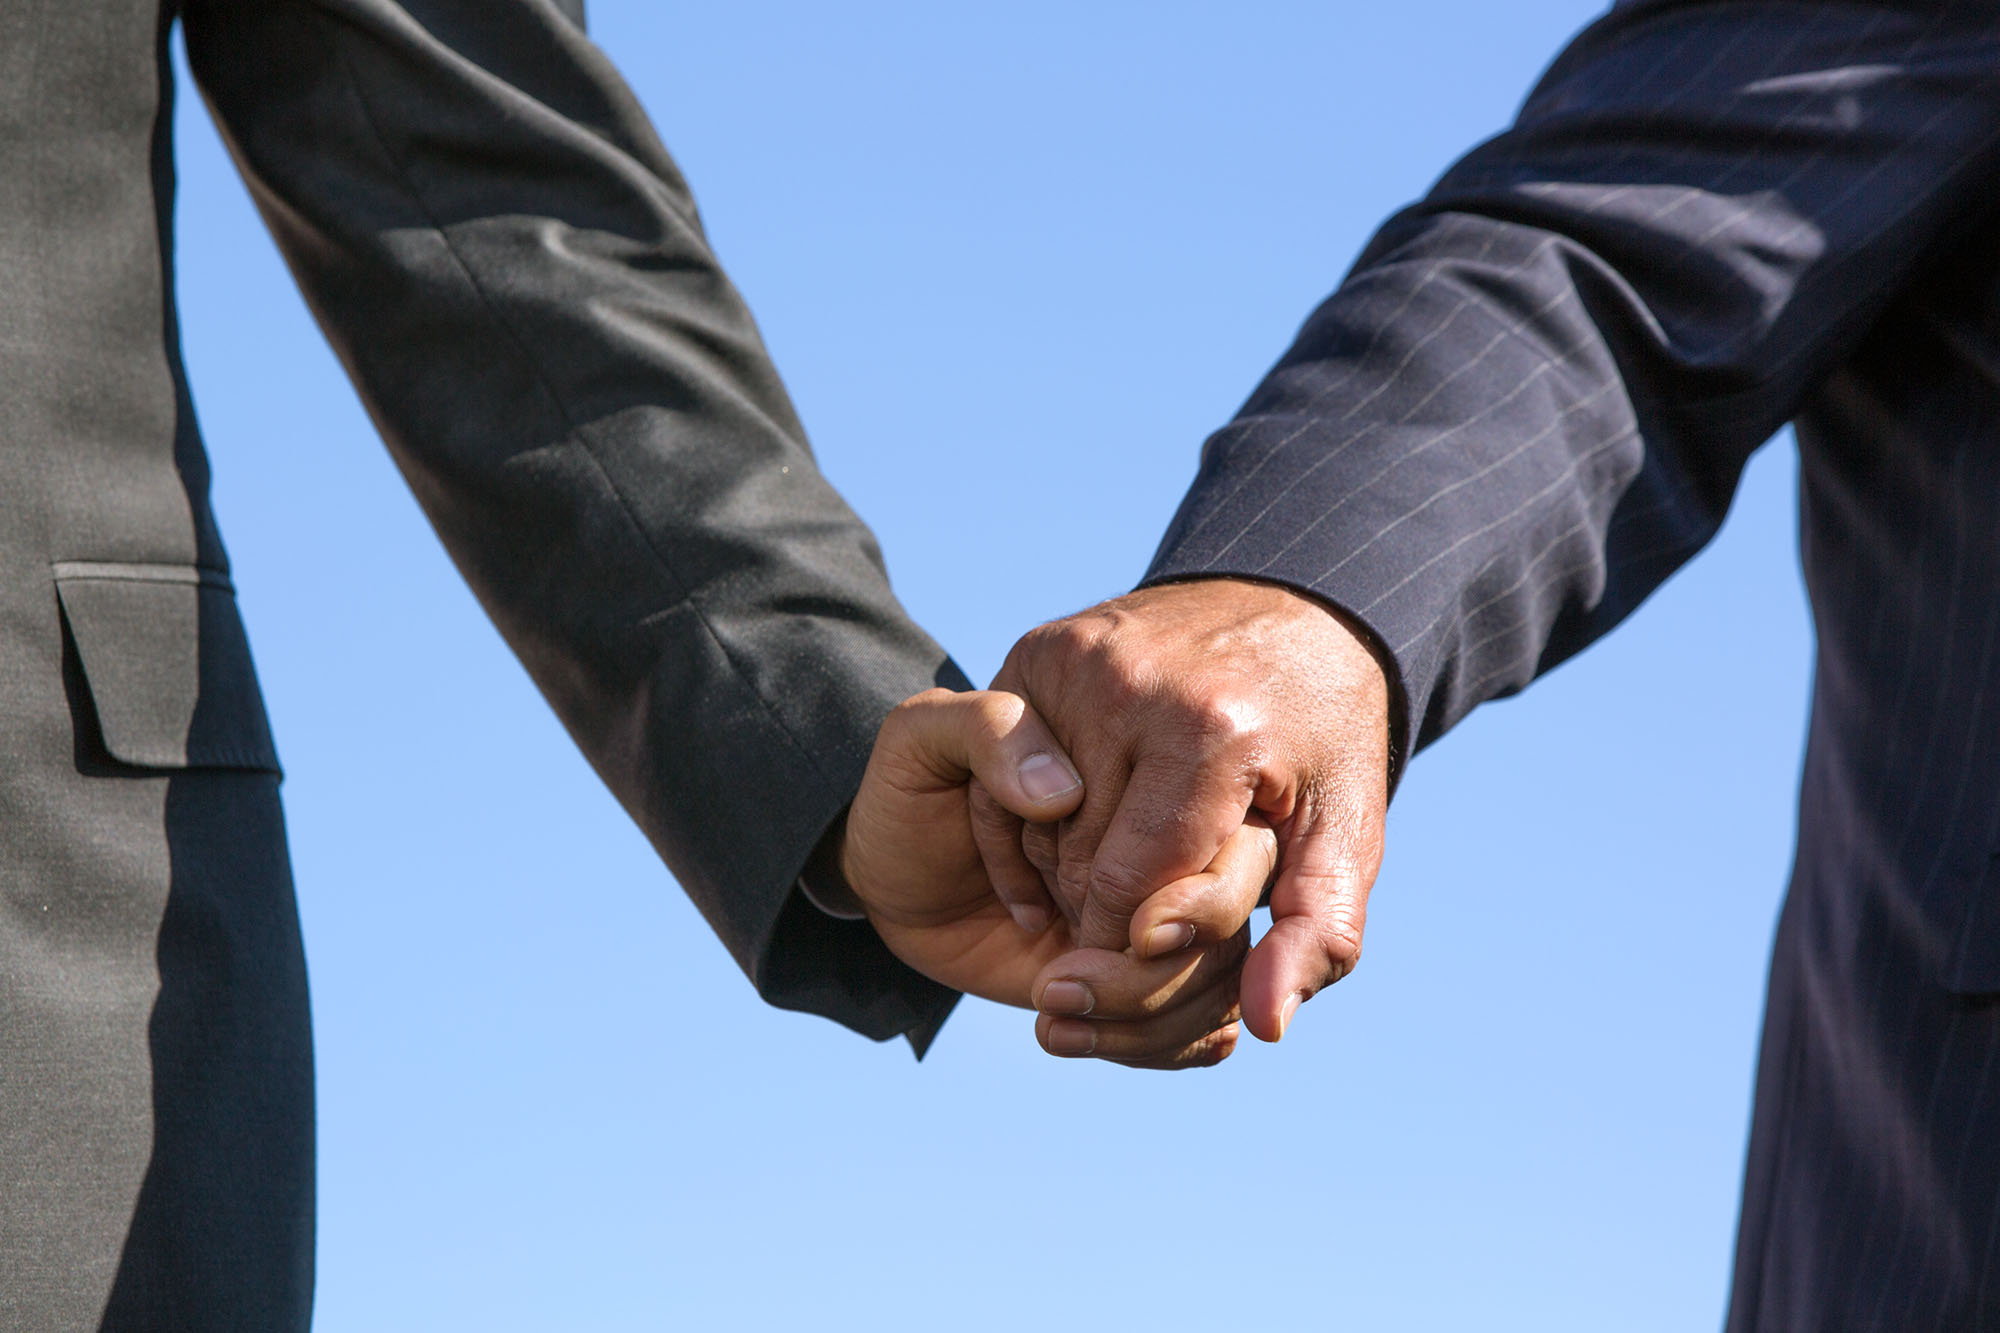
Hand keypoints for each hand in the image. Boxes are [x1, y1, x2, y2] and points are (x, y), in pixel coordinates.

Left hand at [843, 688, 1272, 1067]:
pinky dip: (1146, 1046)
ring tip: (1045, 1004)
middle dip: (1162, 971)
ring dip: (1142, 1016)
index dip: (1188, 895)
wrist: (894, 869)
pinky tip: (1060, 1033)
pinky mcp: (1152, 975)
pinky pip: (1204, 1028)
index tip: (1124, 930)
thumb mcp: (923, 739)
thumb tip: (1060, 793)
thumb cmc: (916, 791)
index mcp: (1154, 765)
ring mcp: (1170, 915)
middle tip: (1060, 980)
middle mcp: (1178, 842)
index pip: (1225, 830)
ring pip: (1221, 983)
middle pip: (1232, 919)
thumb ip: (985, 730)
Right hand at [977, 577, 1390, 1042]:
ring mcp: (1078, 660)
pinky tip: (1077, 826)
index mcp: (1210, 734)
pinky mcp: (1043, 647)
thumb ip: (1314, 934)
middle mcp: (1133, 685)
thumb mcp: (1342, 834)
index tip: (1166, 951)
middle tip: (1156, 903)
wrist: (1292, 605)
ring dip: (1072, 868)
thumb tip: (1264, 1027)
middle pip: (1080, 863)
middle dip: (1110, 911)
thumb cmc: (1320, 738)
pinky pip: (1008, 768)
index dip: (1143, 946)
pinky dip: (1032, 817)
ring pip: (1040, 823)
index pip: (1134, 893)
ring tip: (1131, 859)